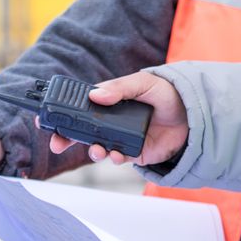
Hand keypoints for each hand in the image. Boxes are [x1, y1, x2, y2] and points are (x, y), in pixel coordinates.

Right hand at [47, 71, 188, 166]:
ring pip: (97, 146)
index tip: (45, 118)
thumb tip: (95, 95)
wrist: (194, 113)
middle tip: (56, 142)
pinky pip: (117, 157)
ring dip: (92, 150)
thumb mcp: (144, 84)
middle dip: (65, 137)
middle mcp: (111, 120)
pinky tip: (115, 153)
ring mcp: (121, 136)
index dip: (62, 112)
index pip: (80, 106)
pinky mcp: (133, 151)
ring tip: (97, 149)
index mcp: (110, 101)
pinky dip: (112, 157)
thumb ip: (120, 88)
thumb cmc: (168, 93)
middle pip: (81, 130)